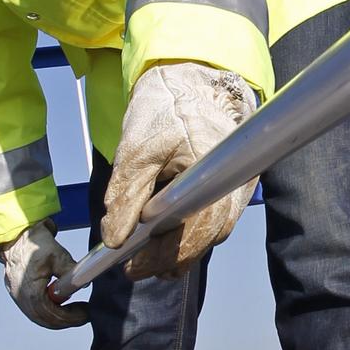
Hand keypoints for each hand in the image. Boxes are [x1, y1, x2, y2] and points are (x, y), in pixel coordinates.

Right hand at [0, 222, 90, 328]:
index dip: (70, 317)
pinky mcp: (18, 292)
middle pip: (45, 320)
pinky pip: (34, 309)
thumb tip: (84, 283)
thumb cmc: (33, 242)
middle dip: (66, 320)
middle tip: (83, 314)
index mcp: (29, 290)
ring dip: (57, 316)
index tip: (85, 313)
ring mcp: (17, 295)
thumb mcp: (57, 255)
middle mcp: (20, 297)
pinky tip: (61, 303)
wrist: (15, 234)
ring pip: (39, 316)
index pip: (51, 315)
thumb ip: (71, 271)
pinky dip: (48, 311)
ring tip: (74, 310)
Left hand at [102, 63, 257, 278]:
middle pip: (201, 242)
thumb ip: (126, 194)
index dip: (160, 256)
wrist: (194, 81)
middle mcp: (231, 189)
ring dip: (176, 249)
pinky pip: (210, 226)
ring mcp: (235, 193)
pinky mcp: (231, 194)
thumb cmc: (167, 107)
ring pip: (206, 238)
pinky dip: (185, 233)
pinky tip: (163, 233)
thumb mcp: (136, 147)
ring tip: (144, 253)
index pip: (191, 233)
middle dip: (164, 259)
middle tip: (131, 266)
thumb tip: (114, 237)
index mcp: (211, 173)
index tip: (130, 267)